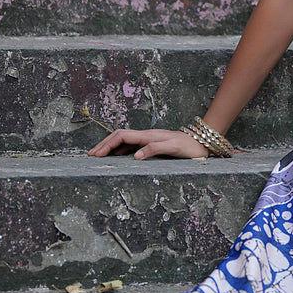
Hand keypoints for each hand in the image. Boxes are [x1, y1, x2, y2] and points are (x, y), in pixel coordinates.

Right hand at [88, 129, 209, 160]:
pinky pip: (131, 146)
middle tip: (91, 155)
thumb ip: (154, 149)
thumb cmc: (189, 146)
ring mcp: (148, 139)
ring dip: (110, 147)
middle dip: (104, 144)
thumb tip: (135, 156)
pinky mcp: (152, 144)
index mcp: (148, 135)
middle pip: (119, 136)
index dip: (107, 144)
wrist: (202, 141)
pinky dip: (120, 150)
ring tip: (99, 156)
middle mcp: (146, 135)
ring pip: (124, 141)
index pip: (121, 137)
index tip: (96, 154)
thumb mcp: (173, 148)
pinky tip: (117, 157)